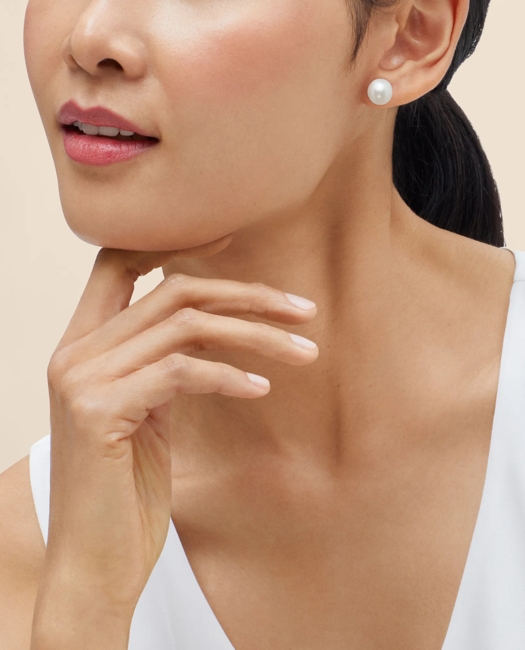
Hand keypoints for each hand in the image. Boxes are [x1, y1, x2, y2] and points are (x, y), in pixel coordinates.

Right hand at [40, 235, 318, 617]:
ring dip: (255, 335)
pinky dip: (229, 375)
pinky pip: (182, 371)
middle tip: (303, 309)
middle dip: (246, 294)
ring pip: (185, 326)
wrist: (95, 565)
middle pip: (173, 291)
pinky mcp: (99, 411)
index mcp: (82, 346)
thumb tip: (213, 329)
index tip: (233, 241)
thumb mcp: (148, 412)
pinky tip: (262, 388)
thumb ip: (164, 365)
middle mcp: (74, 352)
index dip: (176, 243)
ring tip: (306, 353)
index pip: (119, 262)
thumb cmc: (128, 492)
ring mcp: (82, 380)